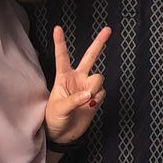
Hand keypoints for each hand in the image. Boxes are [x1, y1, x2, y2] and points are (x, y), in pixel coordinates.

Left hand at [45, 26, 109, 143]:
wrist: (63, 134)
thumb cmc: (54, 118)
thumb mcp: (59, 108)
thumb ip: (74, 100)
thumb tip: (89, 94)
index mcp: (63, 77)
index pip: (62, 56)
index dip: (60, 42)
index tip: (57, 28)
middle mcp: (77, 78)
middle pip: (90, 57)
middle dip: (99, 43)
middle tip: (108, 29)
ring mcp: (87, 87)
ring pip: (99, 78)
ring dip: (95, 88)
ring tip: (86, 100)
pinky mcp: (96, 98)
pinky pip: (102, 93)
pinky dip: (97, 99)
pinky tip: (90, 105)